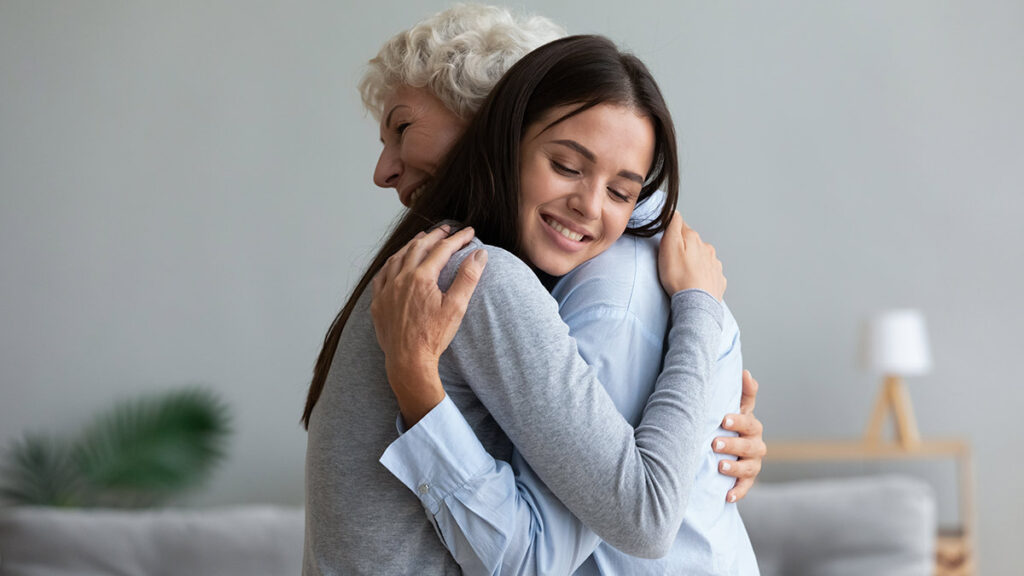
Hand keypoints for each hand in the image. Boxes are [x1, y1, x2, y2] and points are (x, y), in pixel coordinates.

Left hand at [370, 225, 487, 424]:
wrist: (408, 361)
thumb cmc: (433, 337)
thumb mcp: (456, 308)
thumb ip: (468, 278)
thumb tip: (479, 254)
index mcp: (422, 277)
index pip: (442, 249)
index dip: (458, 238)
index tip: (469, 232)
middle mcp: (401, 278)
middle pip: (418, 246)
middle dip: (435, 235)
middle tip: (448, 230)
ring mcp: (386, 289)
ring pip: (398, 256)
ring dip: (412, 245)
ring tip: (423, 238)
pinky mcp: (378, 301)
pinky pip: (383, 273)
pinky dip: (393, 262)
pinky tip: (398, 261)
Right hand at [657, 211, 725, 300]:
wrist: (696, 303)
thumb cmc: (679, 277)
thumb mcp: (669, 246)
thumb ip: (673, 225)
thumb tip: (675, 211)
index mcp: (694, 239)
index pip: (681, 226)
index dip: (671, 232)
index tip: (664, 240)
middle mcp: (707, 249)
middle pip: (692, 243)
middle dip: (683, 248)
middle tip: (671, 261)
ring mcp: (714, 265)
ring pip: (702, 258)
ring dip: (693, 262)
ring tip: (682, 274)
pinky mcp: (718, 280)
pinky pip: (709, 273)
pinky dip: (702, 275)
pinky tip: (694, 283)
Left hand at [713, 370, 766, 502]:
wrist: (722, 449)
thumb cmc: (725, 423)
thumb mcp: (729, 407)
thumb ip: (741, 393)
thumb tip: (746, 371)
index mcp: (749, 424)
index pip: (748, 419)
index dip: (739, 419)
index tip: (724, 419)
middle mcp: (754, 443)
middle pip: (749, 444)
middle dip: (733, 444)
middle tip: (715, 443)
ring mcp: (752, 462)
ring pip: (750, 466)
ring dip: (736, 467)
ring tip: (720, 466)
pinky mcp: (747, 480)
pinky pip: (746, 487)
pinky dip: (738, 492)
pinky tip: (727, 496)